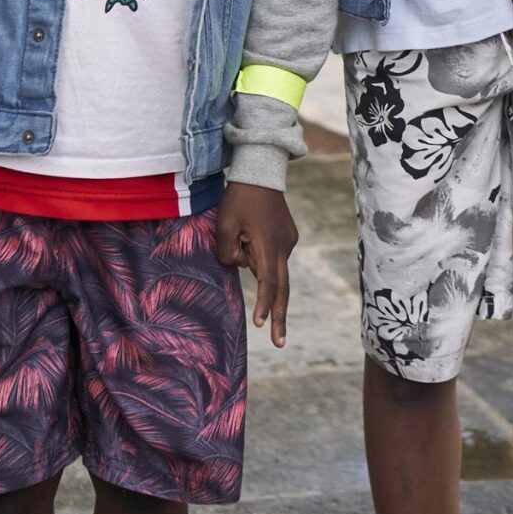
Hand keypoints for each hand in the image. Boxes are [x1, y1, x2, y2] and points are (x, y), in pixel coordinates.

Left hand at [216, 182, 296, 348]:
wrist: (262, 170)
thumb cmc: (239, 197)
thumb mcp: (223, 225)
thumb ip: (227, 253)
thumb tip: (239, 265)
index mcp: (268, 245)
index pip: (268, 283)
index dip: (265, 305)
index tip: (261, 325)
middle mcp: (284, 246)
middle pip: (282, 288)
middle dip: (280, 316)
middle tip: (279, 343)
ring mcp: (289, 240)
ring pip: (273, 268)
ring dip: (261, 272)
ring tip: (246, 233)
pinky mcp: (288, 235)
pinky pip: (273, 255)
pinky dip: (263, 258)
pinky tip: (253, 232)